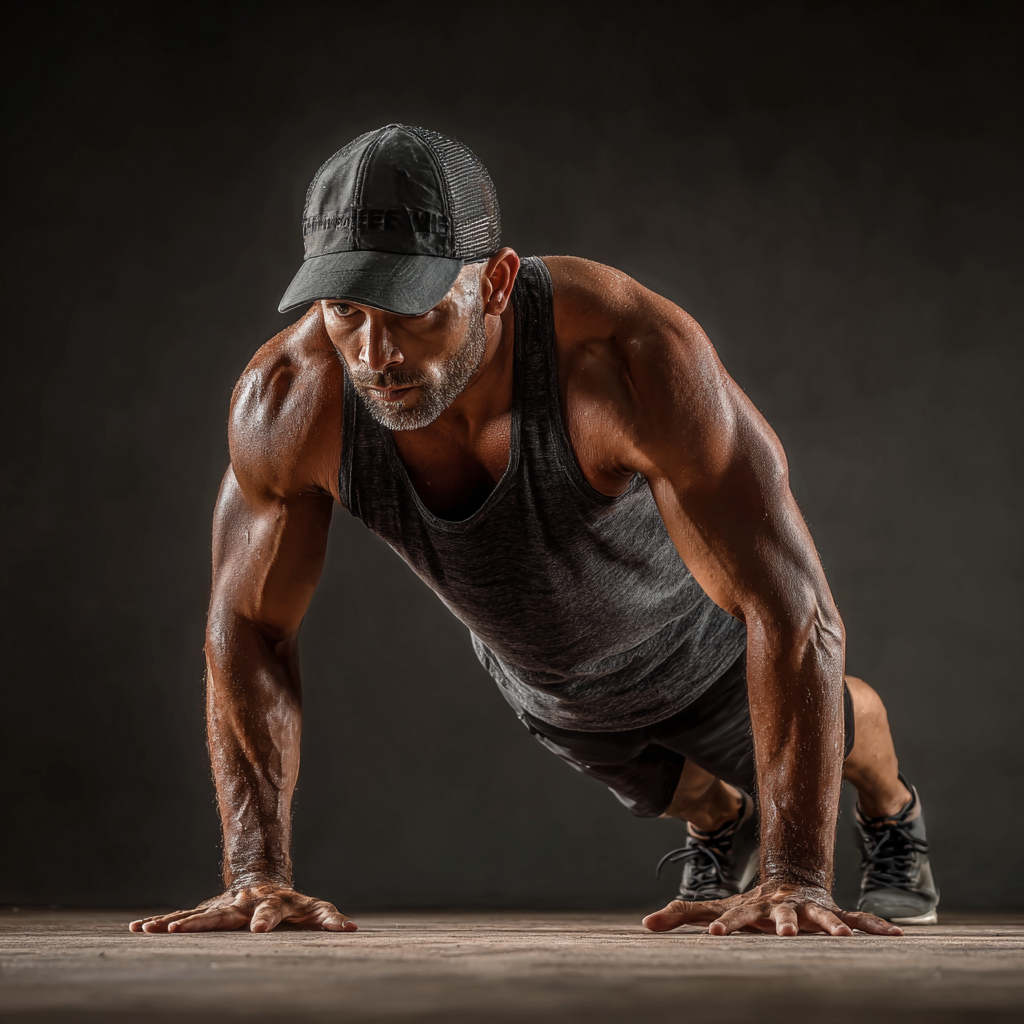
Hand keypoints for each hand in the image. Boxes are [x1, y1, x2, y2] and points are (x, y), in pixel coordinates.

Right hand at [128, 883, 356, 933]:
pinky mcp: (205, 912)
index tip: (258, 931)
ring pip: (196, 916)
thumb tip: (353, 929)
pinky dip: (160, 924)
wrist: (263, 878)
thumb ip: (330, 918)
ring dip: (174, 924)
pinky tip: (138, 930)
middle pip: (222, 916)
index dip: (266, 920)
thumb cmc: (294, 904)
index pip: (270, 912)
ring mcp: (221, 908)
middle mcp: (242, 904)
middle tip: (178, 931)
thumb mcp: (314, 909)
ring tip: (153, 931)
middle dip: (202, 924)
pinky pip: (181, 919)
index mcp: (270, 904)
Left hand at [642, 880, 904, 936]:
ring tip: (846, 940)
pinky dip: (877, 927)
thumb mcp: (715, 907)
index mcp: (753, 910)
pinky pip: (859, 920)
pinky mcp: (835, 914)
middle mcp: (783, 909)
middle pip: (782, 917)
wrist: (790, 880)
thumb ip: (682, 914)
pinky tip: (898, 937)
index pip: (733, 918)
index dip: (722, 924)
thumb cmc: (748, 905)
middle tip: (786, 934)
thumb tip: (646, 923)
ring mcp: (811, 910)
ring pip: (825, 917)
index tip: (712, 933)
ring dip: (834, 928)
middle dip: (784, 925)